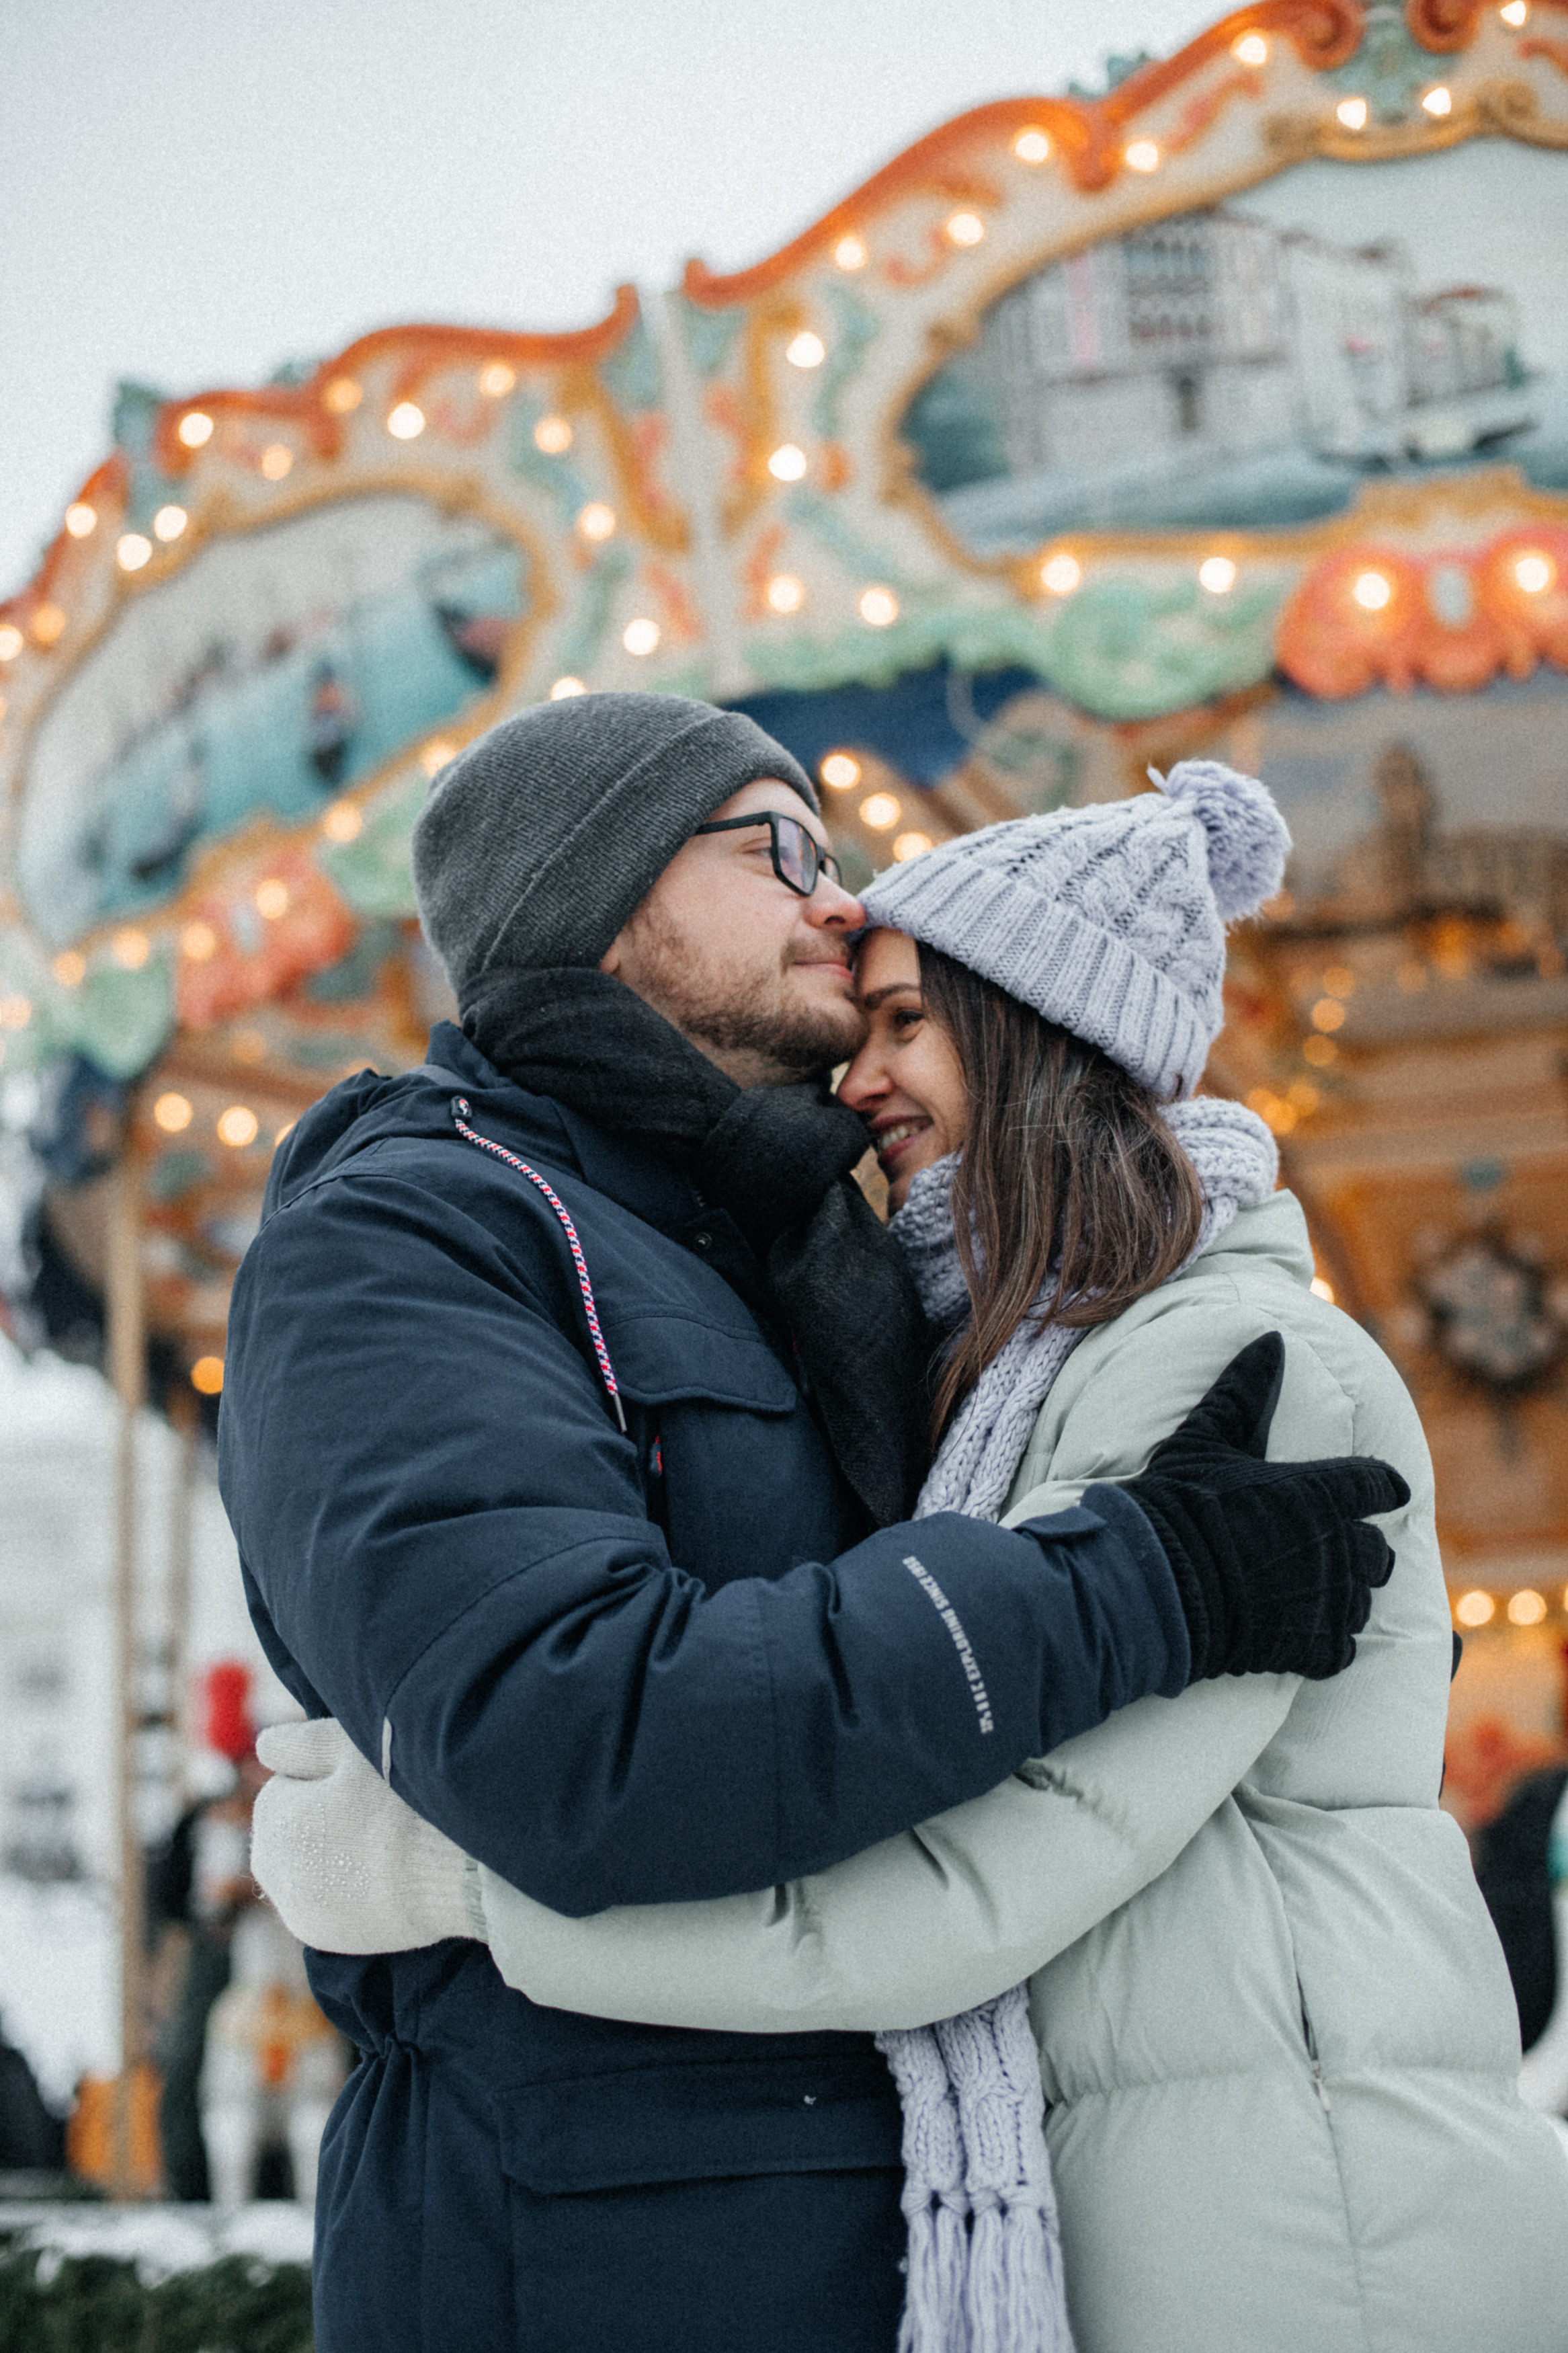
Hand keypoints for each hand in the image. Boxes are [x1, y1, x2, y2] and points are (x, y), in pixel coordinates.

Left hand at [251, 1719, 475, 1953]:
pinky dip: (341, 1886)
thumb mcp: (351, 1747)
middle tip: (374, 1813)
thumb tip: (263, 1746)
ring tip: (381, 1844)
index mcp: (272, 1816)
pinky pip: (321, 1898)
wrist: (452, 1874)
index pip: (286, 1783)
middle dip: (320, 1816)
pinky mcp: (320, 1937)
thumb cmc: (404, 1800)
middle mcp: (270, 1868)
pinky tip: (379, 1876)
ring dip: (330, 1852)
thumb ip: (299, 1743)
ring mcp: (294, 1908)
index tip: (364, 1785)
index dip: (328, 1778)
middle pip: (291, 1827)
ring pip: (305, 1863)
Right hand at [1121, 1332, 1407, 1682]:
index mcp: (1321, 1492)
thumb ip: (1245, 1390)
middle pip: (1378, 1551)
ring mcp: (1325, 1600)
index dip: (1381, 1488)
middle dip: (1363, 1549)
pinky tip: (1306, 1636)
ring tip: (1318, 1593)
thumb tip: (1271, 1339)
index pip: (1378, 1485)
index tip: (1383, 1492)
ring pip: (1362, 1601)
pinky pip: (1341, 1648)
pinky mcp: (1309, 1646)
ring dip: (1346, 1595)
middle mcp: (1335, 1546)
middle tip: (1337, 1549)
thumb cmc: (1178, 1503)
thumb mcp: (1206, 1437)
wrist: (1153, 1583)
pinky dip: (1329, 1644)